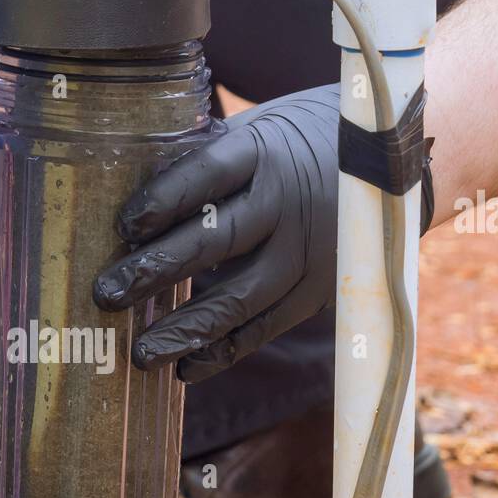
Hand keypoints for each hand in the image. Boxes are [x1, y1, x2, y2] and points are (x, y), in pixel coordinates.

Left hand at [94, 83, 434, 382]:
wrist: (391, 163)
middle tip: (107, 294)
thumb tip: (129, 190)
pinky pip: (266, 328)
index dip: (164, 200)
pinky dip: (224, 352)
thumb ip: (206, 158)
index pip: (207, 174)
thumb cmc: (299, 141)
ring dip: (185, 329)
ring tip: (140, 353)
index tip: (124, 226)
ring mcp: (308, 252)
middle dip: (157, 269)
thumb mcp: (260, 128)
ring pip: (240, 298)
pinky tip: (184, 369)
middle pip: (216, 241)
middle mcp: (288, 203)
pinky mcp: (319, 290)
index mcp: (264, 151)